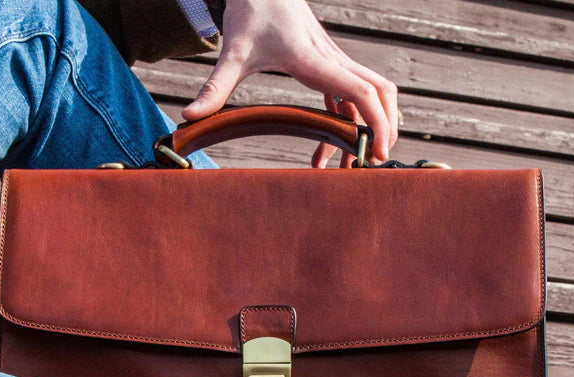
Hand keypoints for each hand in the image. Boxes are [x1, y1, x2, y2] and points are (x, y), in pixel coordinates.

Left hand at [182, 0, 397, 166]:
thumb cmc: (250, 11)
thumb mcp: (232, 52)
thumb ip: (214, 87)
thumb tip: (188, 116)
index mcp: (316, 61)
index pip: (361, 92)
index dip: (378, 122)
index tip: (378, 152)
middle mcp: (331, 60)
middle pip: (379, 93)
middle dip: (385, 127)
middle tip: (374, 163)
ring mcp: (331, 62)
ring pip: (368, 95)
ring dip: (368, 126)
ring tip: (350, 164)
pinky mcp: (324, 65)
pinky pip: (347, 97)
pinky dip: (347, 123)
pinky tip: (327, 150)